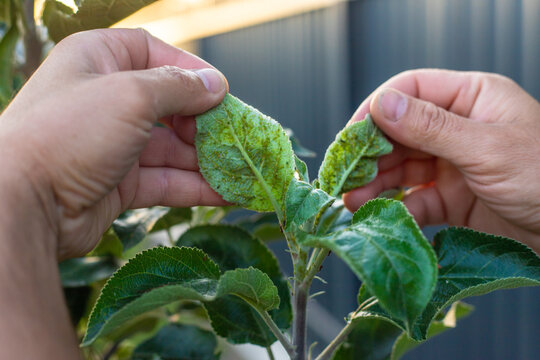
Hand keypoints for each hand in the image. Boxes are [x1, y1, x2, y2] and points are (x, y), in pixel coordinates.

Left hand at [0, 29, 227, 258]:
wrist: (22, 204)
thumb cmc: (68, 132)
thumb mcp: (131, 94)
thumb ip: (179, 87)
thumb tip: (216, 85)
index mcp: (99, 60)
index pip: (155, 53)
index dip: (191, 71)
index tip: (222, 93)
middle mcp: (105, 100)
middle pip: (171, 106)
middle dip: (207, 124)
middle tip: (240, 139)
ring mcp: (113, 144)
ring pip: (172, 148)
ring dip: (208, 161)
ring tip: (245, 171)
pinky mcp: (119, 183)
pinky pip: (166, 180)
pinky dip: (197, 187)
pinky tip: (229, 194)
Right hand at [343, 69, 539, 253]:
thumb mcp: (487, 148)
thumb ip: (431, 127)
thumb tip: (381, 105)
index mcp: (472, 99)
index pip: (413, 90)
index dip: (378, 108)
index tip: (353, 134)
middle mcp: (459, 128)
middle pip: (400, 132)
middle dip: (371, 154)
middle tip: (346, 175)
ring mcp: (453, 164)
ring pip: (402, 167)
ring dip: (376, 183)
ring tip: (353, 200)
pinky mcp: (451, 198)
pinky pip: (415, 198)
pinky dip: (396, 207)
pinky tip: (379, 214)